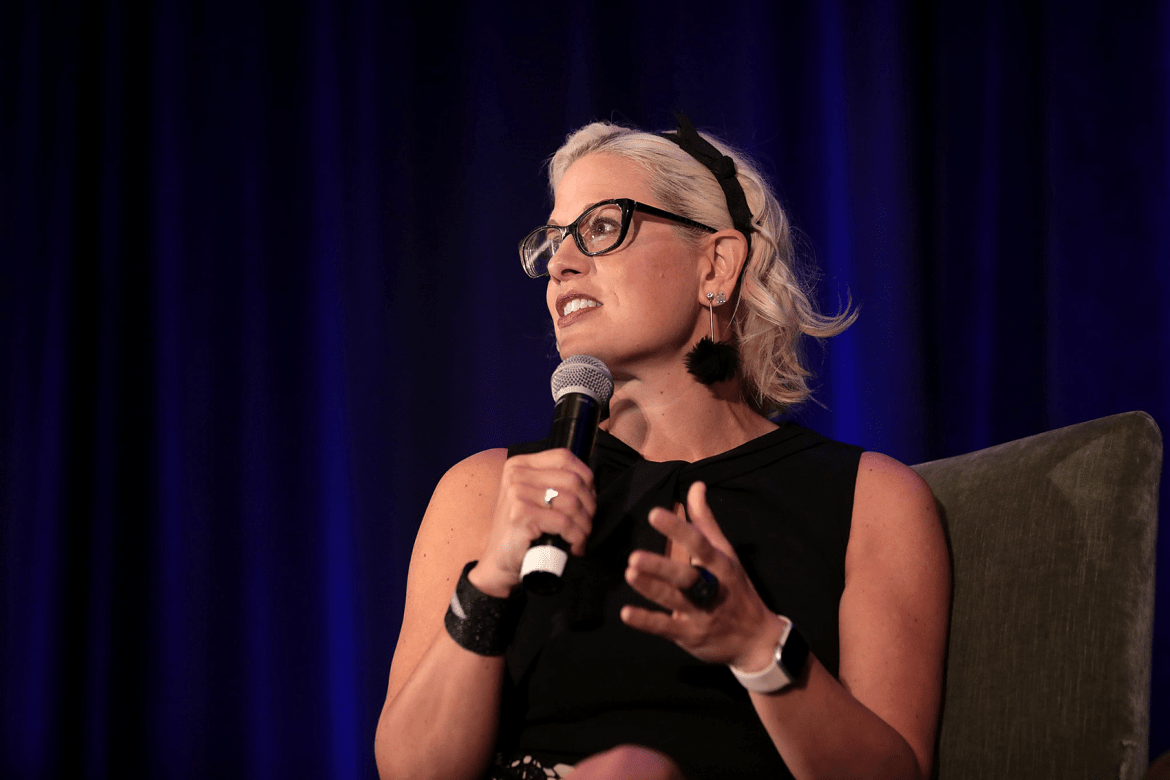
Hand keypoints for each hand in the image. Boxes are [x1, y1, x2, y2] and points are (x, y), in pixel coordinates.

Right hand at [469, 448, 595, 597]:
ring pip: (572, 502)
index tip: (589, 500)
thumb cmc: (523, 532)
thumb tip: (590, 486)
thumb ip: (555, 485)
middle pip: (572, 480)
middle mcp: (516, 475)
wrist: (500, 563)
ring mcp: (516, 493)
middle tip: (586, 524)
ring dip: (584, 525)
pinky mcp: (521, 515)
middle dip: (589, 506)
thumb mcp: (536, 499)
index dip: (586, 478)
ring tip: (581, 537)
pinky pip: (564, 523)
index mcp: (520, 465)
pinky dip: (576, 537)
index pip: (564, 457)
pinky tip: (574, 546)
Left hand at [620, 481, 780, 669]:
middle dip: (661, 568)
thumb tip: (696, 485)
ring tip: (630, 573)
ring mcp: (701, 615)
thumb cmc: (737, 589)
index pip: (699, 545)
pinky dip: (646, 622)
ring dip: (651, 589)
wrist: (757, 640)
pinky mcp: (690, 636)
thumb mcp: (727, 554)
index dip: (677, 529)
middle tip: (634, 557)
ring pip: (674, 601)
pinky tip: (626, 613)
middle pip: (686, 577)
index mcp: (720, 566)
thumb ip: (706, 521)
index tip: (654, 514)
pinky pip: (666, 628)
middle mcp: (712, 590)